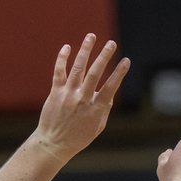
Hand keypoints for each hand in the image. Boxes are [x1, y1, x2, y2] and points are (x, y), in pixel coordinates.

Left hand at [34, 34, 128, 161]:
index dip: (119, 73)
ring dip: (85, 50)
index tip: (126, 60)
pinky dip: (62, 58)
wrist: (54, 144)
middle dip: (104, 56)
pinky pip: (59, 72)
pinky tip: (67, 47)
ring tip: (91, 36)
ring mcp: (68, 94)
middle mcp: (82, 99)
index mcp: (96, 108)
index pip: (110, 87)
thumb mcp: (98, 126)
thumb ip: (105, 108)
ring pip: (78, 68)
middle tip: (111, 43)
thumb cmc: (79, 137)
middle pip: (95, 73)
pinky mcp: (55, 92)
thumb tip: (110, 93)